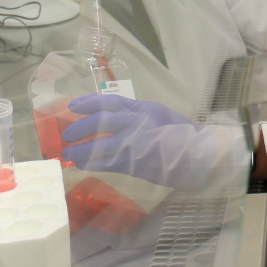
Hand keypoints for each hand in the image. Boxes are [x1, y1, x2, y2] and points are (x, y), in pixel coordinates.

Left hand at [61, 95, 214, 188]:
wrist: (199, 156)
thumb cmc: (181, 135)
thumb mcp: (159, 115)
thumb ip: (137, 115)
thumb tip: (111, 117)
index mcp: (143, 109)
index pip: (111, 101)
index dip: (89, 102)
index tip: (73, 106)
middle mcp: (137, 122)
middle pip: (101, 121)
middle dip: (80, 127)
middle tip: (67, 135)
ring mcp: (135, 142)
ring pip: (99, 143)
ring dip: (80, 149)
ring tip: (68, 153)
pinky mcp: (134, 163)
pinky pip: (105, 162)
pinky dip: (91, 163)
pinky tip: (82, 165)